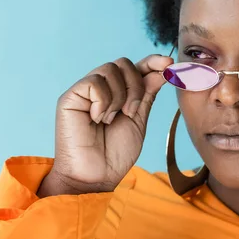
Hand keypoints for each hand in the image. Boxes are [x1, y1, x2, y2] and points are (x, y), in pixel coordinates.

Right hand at [38, 55, 173, 195]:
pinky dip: (103, 101)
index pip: (135, 67)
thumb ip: (147, 94)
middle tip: (131, 112)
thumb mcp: (139, 119)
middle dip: (135, 86)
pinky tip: (98, 119)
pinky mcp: (70, 97)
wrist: (96, 176)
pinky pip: (94, 82)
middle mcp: (100, 88)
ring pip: (110, 69)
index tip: (168, 63)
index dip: (152, 61)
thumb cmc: (115, 153)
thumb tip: (162, 69)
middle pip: (123, 63)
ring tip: (111, 119)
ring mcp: (84, 92)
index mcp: (118, 93)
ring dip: (119, 97)